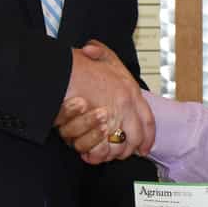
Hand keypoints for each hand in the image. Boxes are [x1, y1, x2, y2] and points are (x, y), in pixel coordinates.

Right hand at [63, 40, 154, 162]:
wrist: (60, 70)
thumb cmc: (75, 64)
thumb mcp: (97, 54)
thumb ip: (101, 53)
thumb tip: (93, 51)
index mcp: (130, 90)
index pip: (147, 120)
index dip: (147, 137)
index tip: (144, 148)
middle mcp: (126, 105)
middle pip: (135, 137)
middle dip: (128, 149)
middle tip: (119, 153)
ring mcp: (113, 117)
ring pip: (119, 147)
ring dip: (111, 153)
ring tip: (103, 153)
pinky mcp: (96, 129)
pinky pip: (102, 151)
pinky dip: (96, 155)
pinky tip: (90, 154)